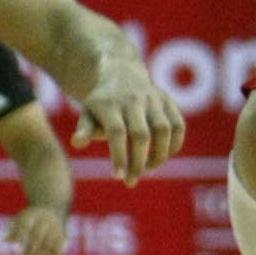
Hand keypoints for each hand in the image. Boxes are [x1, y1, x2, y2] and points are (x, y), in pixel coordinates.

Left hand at [5, 205, 66, 254]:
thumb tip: (6, 240)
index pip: (25, 227)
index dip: (21, 238)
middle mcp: (45, 220)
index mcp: (32, 214)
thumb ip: (14, 230)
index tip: (15, 249)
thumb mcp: (21, 219)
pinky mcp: (62, 237)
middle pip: (37, 238)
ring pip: (47, 247)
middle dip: (31, 252)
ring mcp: (55, 229)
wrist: (52, 206)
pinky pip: (57, 252)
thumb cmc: (31, 217)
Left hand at [71, 61, 185, 187]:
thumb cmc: (102, 104)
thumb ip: (84, 129)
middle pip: (141, 135)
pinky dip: (174, 146)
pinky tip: (162, 156)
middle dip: (138, 162)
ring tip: (148, 168)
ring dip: (159, 156)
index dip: (119, 156)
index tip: (118, 177)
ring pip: (164, 131)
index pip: (117, 132)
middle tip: (131, 181)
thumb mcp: (87, 113)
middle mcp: (133, 99)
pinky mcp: (168, 101)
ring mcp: (153, 99)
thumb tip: (77, 143)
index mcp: (109, 103)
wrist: (122, 73)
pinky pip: (178, 126)